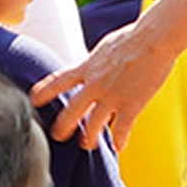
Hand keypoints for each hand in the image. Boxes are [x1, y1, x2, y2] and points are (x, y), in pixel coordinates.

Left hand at [32, 0, 186, 147]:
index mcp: (86, 68)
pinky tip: (119, 147)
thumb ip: (93, 64)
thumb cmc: (131, 38)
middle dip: (62, 126)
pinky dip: (120, 139)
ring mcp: (112, 96)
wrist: (153, 39)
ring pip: (94, 124)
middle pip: (71, 110)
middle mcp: (94, 84)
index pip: (57, 81)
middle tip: (57, 135)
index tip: (32, 101)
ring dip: (89, 137)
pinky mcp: (132, 104)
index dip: (43, 92)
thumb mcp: (102, 49)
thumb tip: (88, 68)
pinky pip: (122, 127)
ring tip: (87, 145)